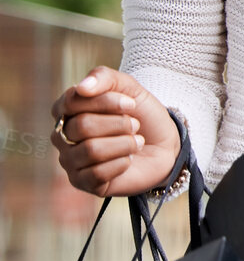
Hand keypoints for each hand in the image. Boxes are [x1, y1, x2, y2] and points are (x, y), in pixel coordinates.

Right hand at [50, 66, 180, 197]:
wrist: (165, 145)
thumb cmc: (141, 115)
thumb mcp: (129, 88)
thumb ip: (105, 78)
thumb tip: (82, 87)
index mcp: (68, 110)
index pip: (72, 101)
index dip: (106, 101)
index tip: (131, 103)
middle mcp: (62, 136)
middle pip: (82, 126)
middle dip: (119, 123)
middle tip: (136, 125)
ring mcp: (70, 161)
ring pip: (90, 150)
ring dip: (124, 144)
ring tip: (136, 142)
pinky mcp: (83, 183)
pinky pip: (97, 174)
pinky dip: (122, 163)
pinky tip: (129, 160)